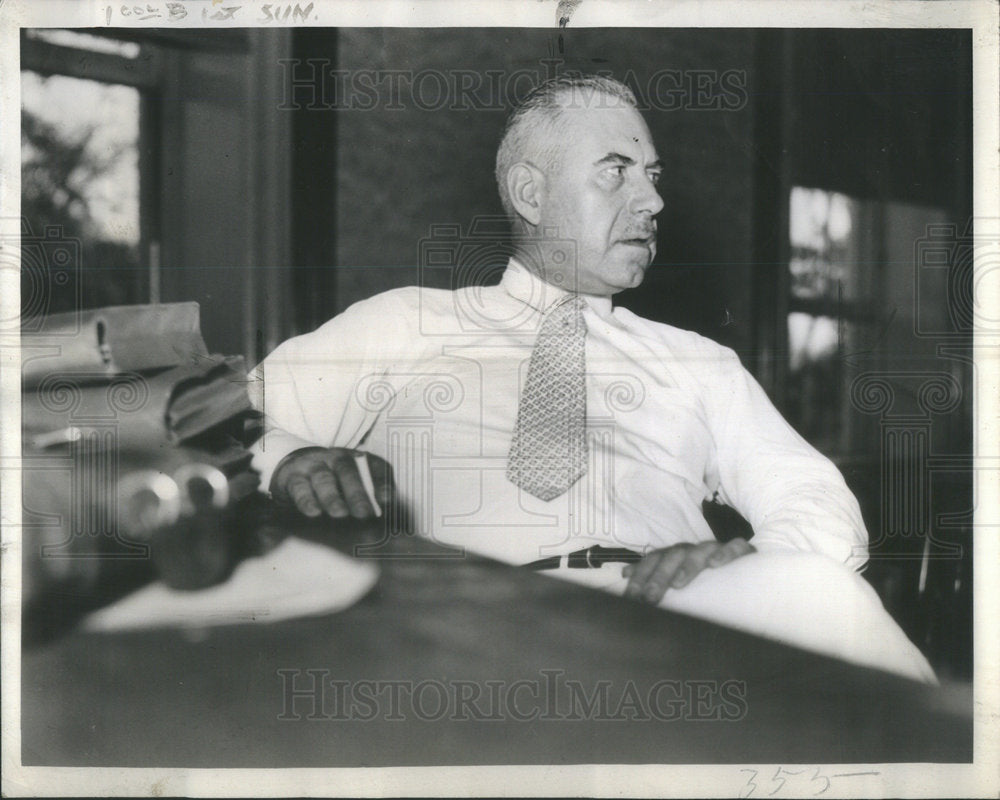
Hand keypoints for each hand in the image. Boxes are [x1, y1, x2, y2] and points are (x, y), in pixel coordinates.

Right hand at [269, 447, 392, 519]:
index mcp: (358, 460)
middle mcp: (337, 459)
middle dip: (357, 494)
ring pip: (323, 479)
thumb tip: (380, 519)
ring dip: (332, 497)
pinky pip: (300, 487)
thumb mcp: (353, 485)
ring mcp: (314, 466)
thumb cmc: (334, 482)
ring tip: (340, 514)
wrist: (295, 468)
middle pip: (348, 471)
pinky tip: (313, 512)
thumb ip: (369, 499)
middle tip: (364, 514)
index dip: (383, 482)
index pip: (375, 466)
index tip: (388, 500)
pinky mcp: (294, 477)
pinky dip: (306, 500)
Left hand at [622, 538, 755, 604]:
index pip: (654, 560)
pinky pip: (735, 547)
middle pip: (673, 556)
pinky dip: (726, 553)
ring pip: (700, 550)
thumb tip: (624, 574)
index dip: (641, 576)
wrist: (745, 567)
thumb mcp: (678, 579)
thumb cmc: (706, 579)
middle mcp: (693, 550)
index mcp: (676, 556)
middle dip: (659, 576)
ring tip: (679, 583)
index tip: (631, 596)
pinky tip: (717, 564)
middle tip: (651, 597)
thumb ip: (653, 576)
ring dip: (688, 565)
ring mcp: (716, 549)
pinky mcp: (742, 552)